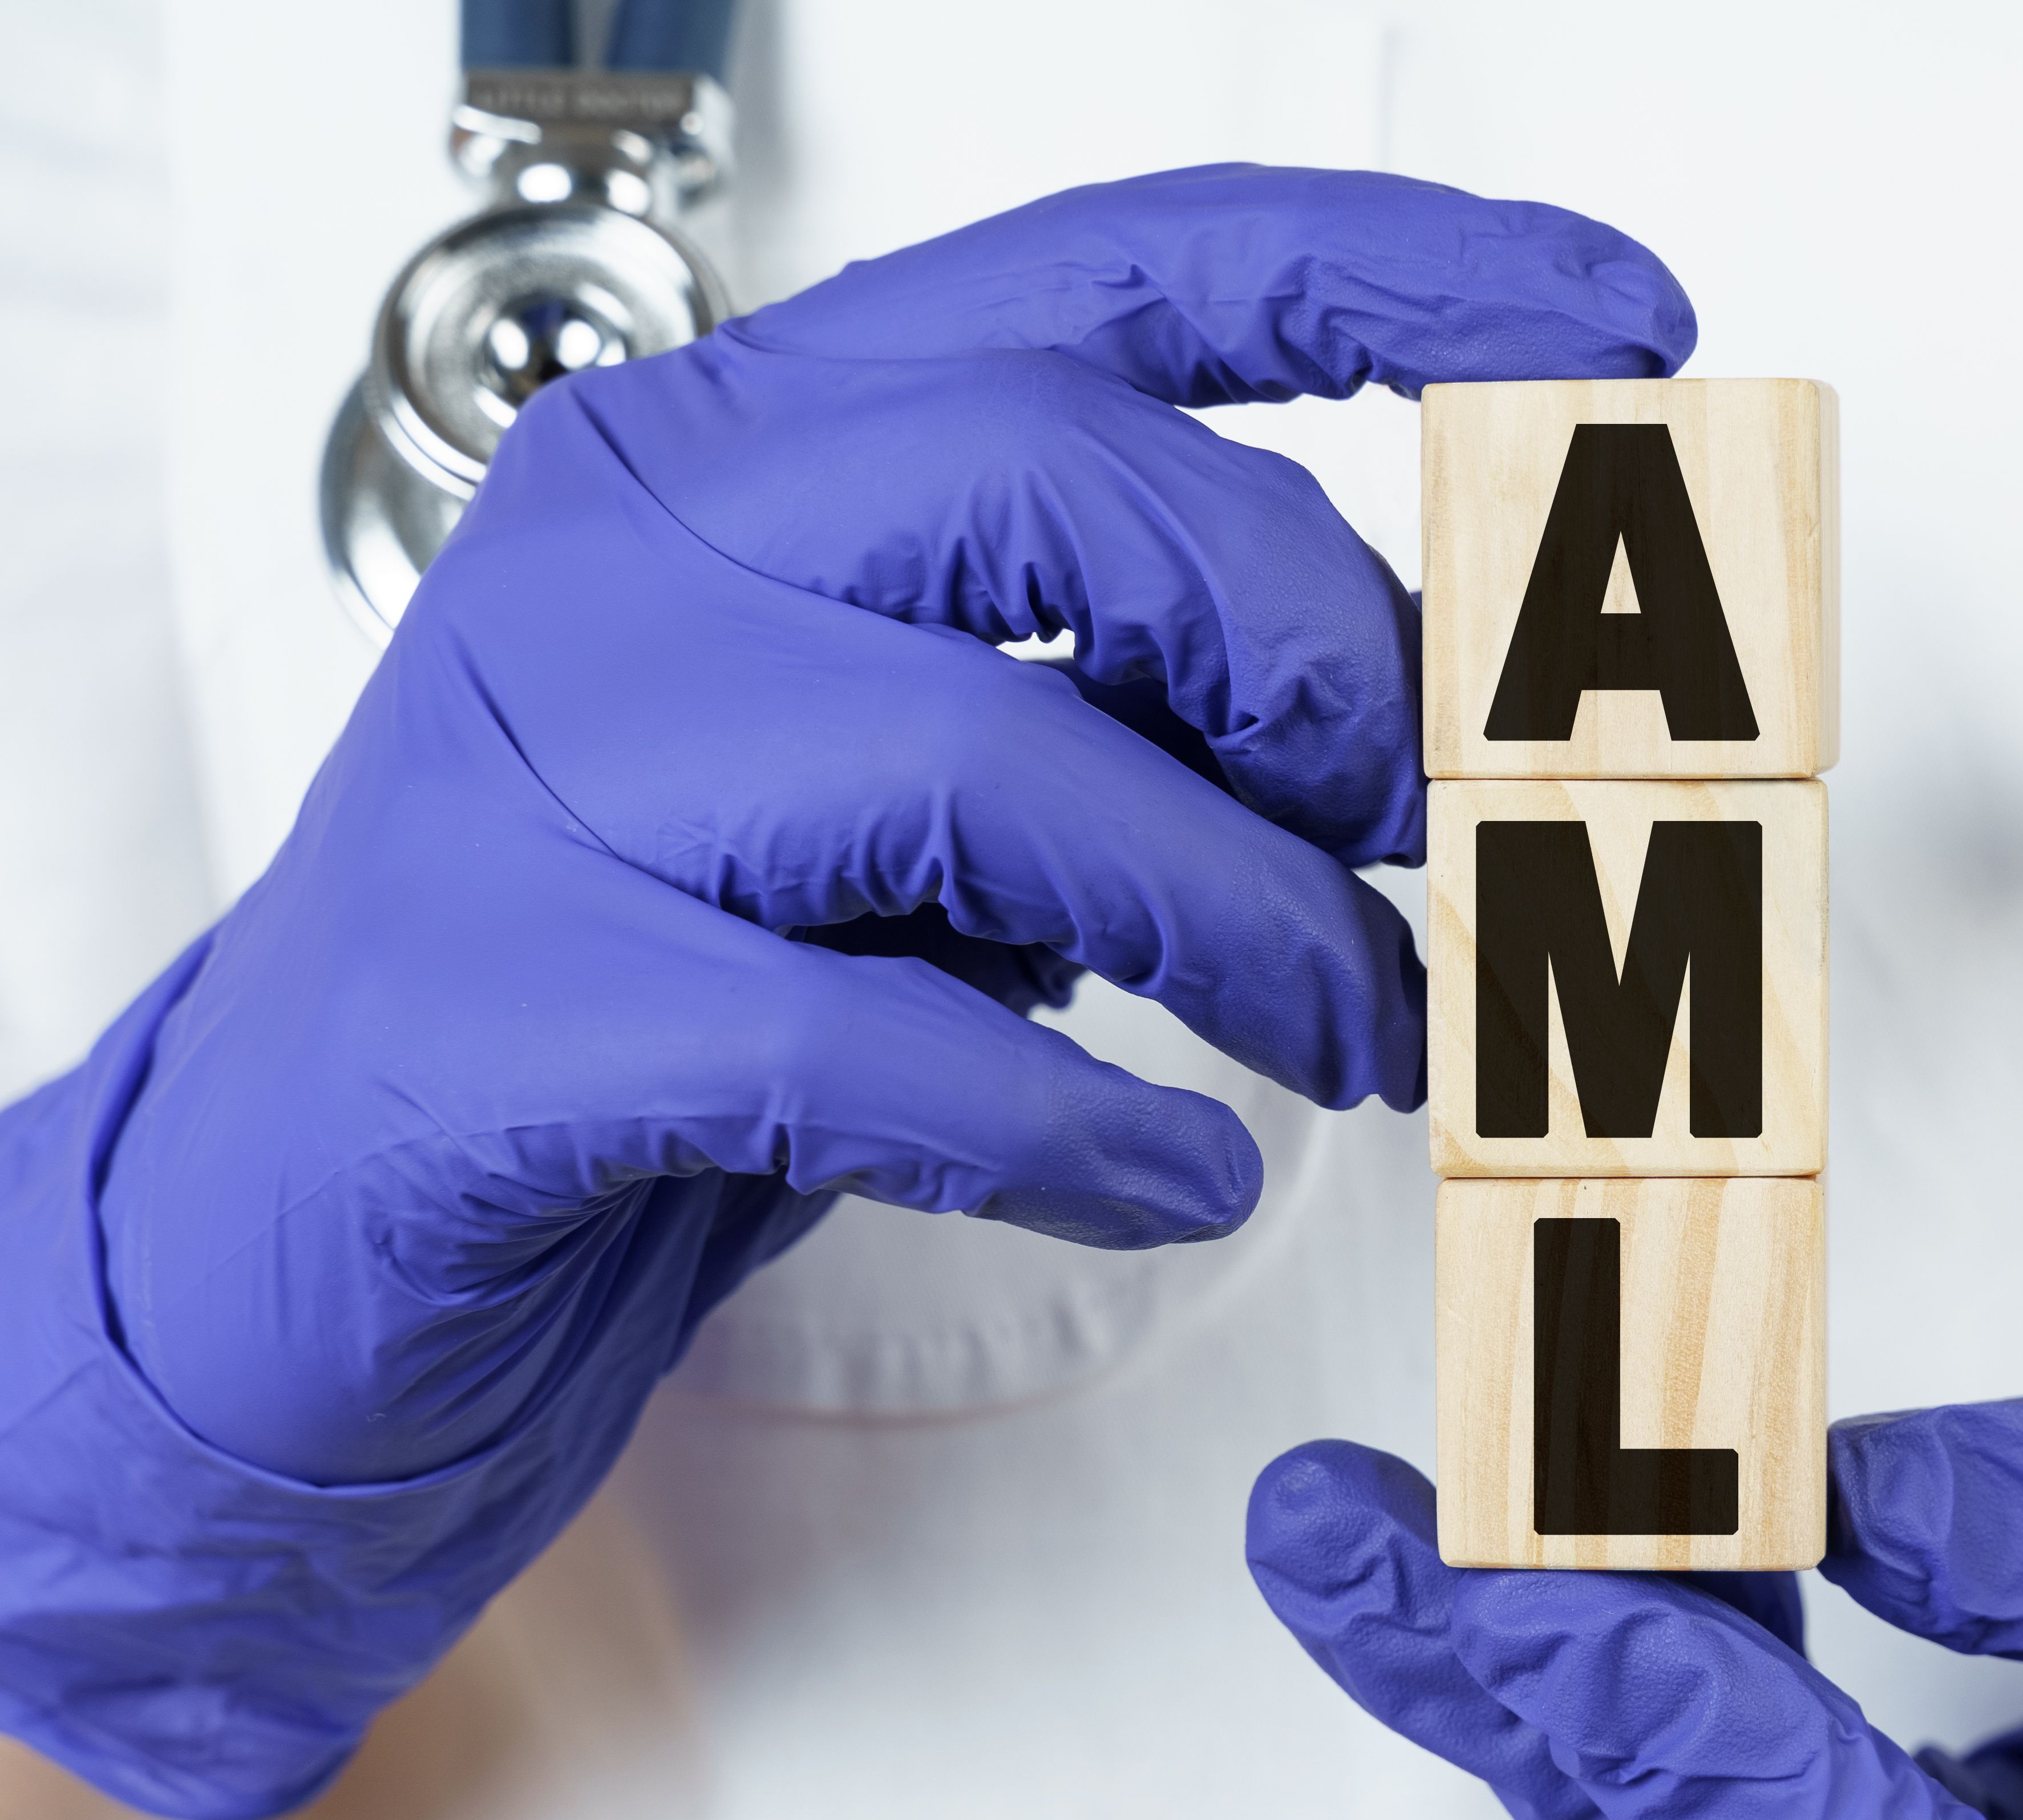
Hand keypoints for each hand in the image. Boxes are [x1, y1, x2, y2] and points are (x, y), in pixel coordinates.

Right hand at [0, 165, 1690, 1819]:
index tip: (1612, 330)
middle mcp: (630, 551)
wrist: (301, 1237)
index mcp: (748, 455)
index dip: (1388, 278)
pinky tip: (1173, 1178)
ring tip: (1364, 1044)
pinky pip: (856, 1040)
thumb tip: (1422, 717)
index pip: (1108, 271)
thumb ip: (1120, 714)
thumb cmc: (650, 1000)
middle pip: (1063, 478)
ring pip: (984, 758)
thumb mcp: (922, 821)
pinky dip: (1076, 1123)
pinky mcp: (492, 1006)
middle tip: (1435, 835)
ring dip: (1251, 925)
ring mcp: (535, 764)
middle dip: (1316, 658)